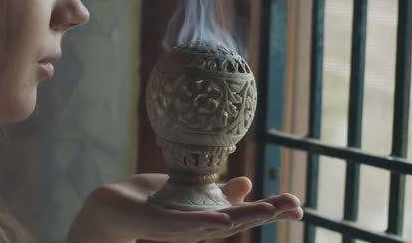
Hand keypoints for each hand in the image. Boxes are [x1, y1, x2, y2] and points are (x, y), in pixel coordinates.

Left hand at [66, 173, 302, 242]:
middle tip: (295, 207)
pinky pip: (181, 224)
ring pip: (213, 225)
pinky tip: (221, 219)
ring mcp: (177, 228)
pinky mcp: (156, 222)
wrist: (114, 207)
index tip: (297, 205)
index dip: (270, 211)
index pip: (243, 216)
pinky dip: (202, 223)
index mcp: (206, 219)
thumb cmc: (154, 203)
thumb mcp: (192, 196)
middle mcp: (196, 228)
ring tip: (268, 211)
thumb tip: (249, 184)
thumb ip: (219, 194)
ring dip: (242, 218)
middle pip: (235, 222)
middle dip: (265, 215)